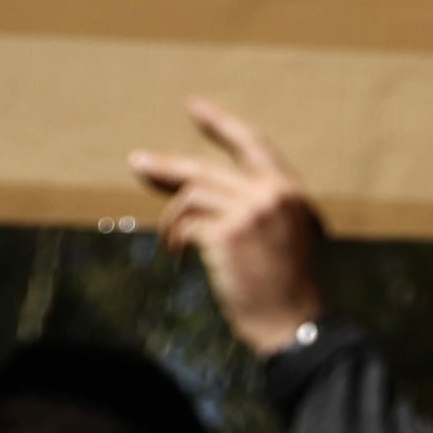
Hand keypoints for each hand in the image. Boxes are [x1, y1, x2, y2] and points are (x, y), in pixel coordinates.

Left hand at [128, 97, 327, 351]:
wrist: (293, 325)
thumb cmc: (285, 288)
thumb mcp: (281, 237)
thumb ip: (254, 209)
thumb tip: (193, 193)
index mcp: (290, 193)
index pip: (254, 145)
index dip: (222, 124)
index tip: (194, 107)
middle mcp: (272, 195)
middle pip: (206, 170)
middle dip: (167, 167)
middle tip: (138, 162)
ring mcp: (251, 213)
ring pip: (191, 197)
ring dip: (173, 221)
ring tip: (172, 243)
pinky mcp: (227, 234)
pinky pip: (186, 225)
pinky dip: (177, 240)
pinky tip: (180, 256)